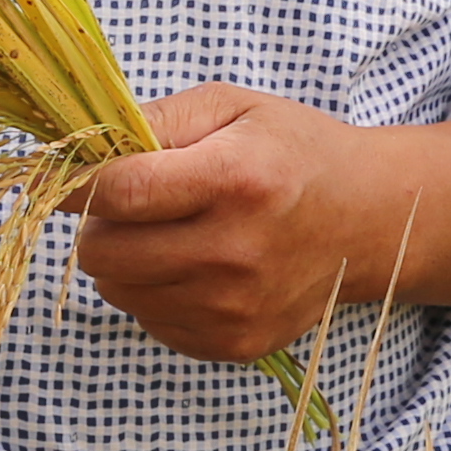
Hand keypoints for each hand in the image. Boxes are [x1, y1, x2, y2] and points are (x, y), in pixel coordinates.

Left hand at [72, 81, 450, 358]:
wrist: (370, 222)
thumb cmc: (295, 153)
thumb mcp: (234, 108)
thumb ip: (157, 119)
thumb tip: (82, 147)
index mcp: (236, 180)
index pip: (117, 192)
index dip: (82, 181)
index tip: (80, 172)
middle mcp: (235, 252)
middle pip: (104, 252)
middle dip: (101, 224)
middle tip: (132, 203)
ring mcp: (236, 307)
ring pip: (118, 292)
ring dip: (126, 260)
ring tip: (170, 231)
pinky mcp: (235, 343)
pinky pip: (149, 321)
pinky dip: (155, 293)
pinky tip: (194, 265)